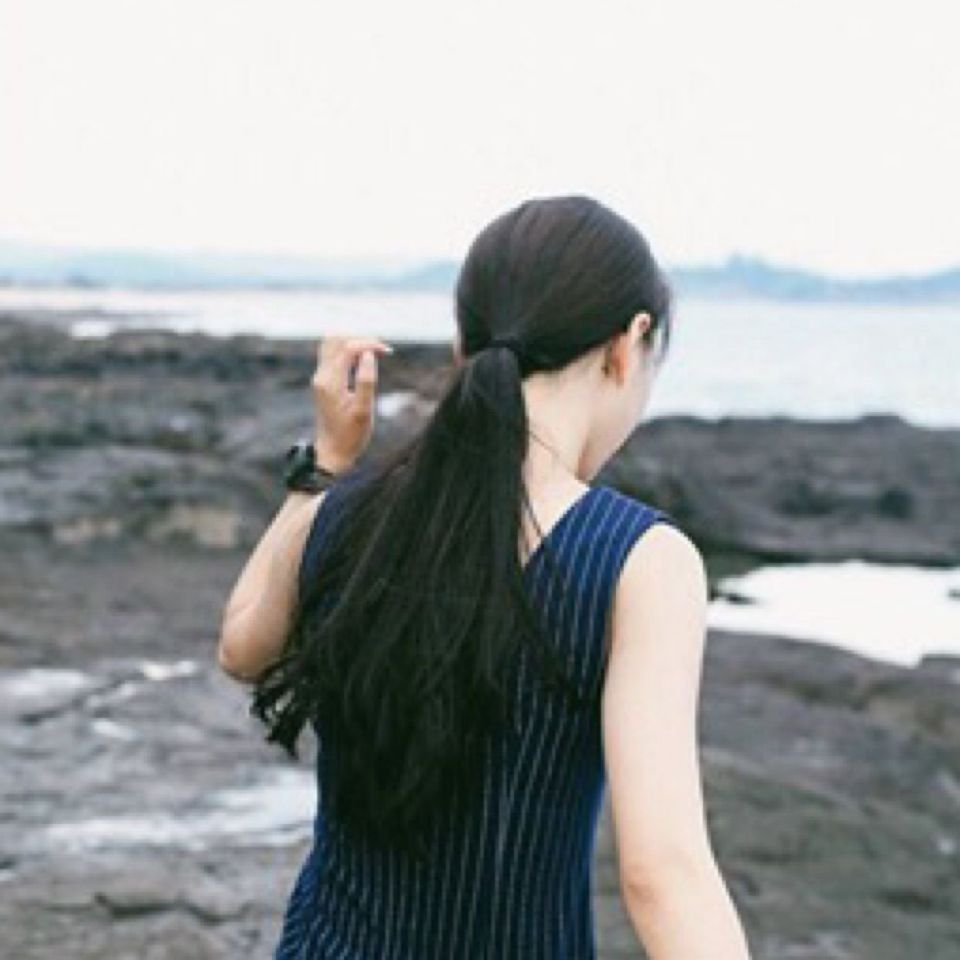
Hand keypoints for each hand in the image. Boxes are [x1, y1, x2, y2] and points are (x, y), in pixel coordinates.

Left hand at [311, 334, 392, 472]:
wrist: (332, 452)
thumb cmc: (350, 436)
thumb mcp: (364, 411)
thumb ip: (366, 381)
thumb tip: (369, 355)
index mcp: (330, 382)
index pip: (348, 347)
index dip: (369, 344)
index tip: (387, 352)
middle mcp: (321, 376)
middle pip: (336, 339)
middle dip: (360, 339)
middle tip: (381, 351)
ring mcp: (320, 377)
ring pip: (332, 343)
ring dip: (353, 343)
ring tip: (373, 354)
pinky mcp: (323, 381)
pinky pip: (333, 354)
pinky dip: (348, 351)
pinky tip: (363, 361)